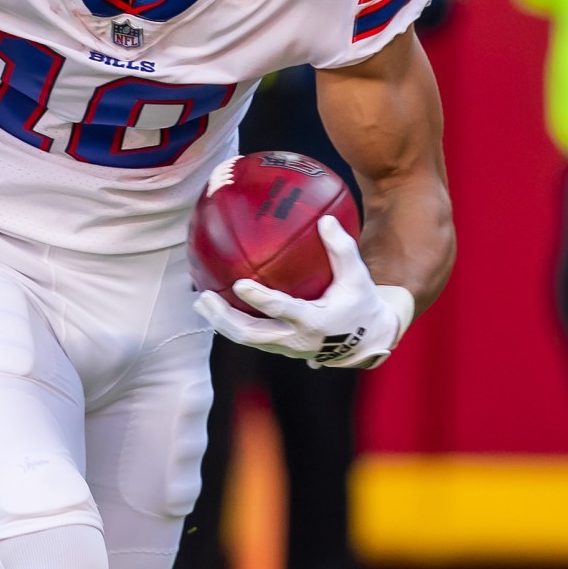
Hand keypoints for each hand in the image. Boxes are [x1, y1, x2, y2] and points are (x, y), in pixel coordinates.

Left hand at [194, 216, 413, 368]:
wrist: (366, 341)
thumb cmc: (360, 303)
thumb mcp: (357, 276)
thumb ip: (342, 249)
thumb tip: (325, 219)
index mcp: (314, 322)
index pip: (282, 311)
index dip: (260, 299)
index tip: (239, 284)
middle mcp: (295, 339)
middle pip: (250, 335)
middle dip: (224, 319)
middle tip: (204, 296)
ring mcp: (285, 348)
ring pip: (246, 340)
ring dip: (221, 323)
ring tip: (201, 301)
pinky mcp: (280, 348)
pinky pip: (250, 338)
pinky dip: (230, 324)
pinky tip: (216, 306)